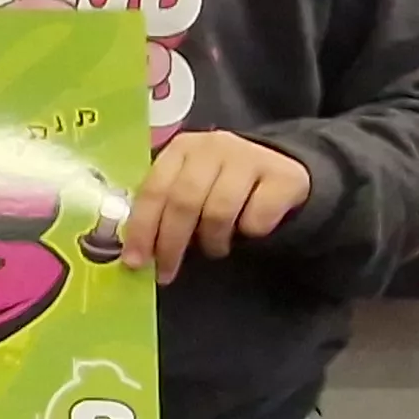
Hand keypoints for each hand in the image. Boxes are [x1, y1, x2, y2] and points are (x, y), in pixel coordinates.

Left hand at [133, 130, 310, 282]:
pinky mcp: (283, 176)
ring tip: (215, 247)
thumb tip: (136, 253)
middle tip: (167, 272)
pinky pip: (256, 219)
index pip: (154, 190)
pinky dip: (249, 232)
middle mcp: (213, 146)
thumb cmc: (222, 186)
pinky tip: (248, 229)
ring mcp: (249, 157)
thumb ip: (164, 208)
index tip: (135, 261)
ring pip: (218, 212)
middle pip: (184, 201)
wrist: (279, 171)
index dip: (142, 229)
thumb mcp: (190, 189)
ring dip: (212, 241)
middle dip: (171, 244)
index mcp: (182, 148)